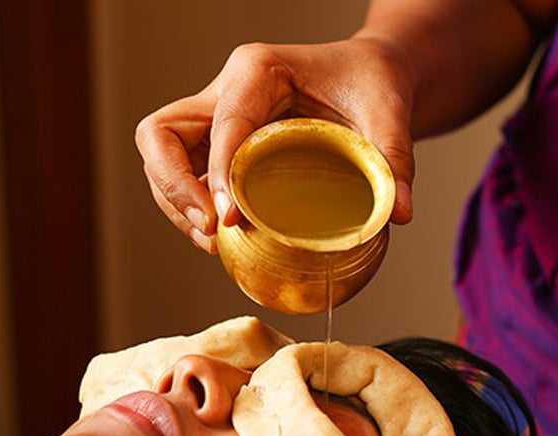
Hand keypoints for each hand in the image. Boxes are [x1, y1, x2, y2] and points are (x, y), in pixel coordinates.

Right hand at [135, 37, 416, 253]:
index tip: (230, 219)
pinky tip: (220, 237)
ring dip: (176, 204)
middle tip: (212, 229)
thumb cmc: (371, 81)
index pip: (221, 125)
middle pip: (160, 136)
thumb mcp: (389, 110)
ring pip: (161, 158)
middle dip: (173, 187)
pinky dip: (190, 208)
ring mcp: (214, 117)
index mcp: (257, 71)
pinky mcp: (216, 144)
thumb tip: (396, 212)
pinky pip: (182, 175)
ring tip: (213, 242)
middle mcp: (224, 91)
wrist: (368, 76)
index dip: (218, 175)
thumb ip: (393, 157)